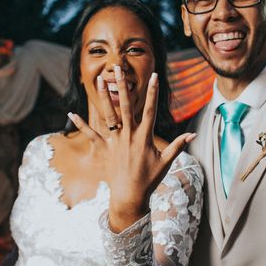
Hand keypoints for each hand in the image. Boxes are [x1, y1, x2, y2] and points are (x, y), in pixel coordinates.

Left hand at [68, 65, 195, 231]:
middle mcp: (129, 136)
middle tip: (118, 68)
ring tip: (100, 80)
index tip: (155, 76)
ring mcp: (115, 142)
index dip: (153, 92)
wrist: (130, 196)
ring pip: (108, 115)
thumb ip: (178, 145)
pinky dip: (81, 124)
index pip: (150, 110)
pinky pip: (90, 135)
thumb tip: (193, 134)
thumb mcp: (166, 161)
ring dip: (103, 97)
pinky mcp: (104, 149)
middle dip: (123, 86)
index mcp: (144, 137)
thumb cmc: (150, 179)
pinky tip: (71, 113)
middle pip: (126, 106)